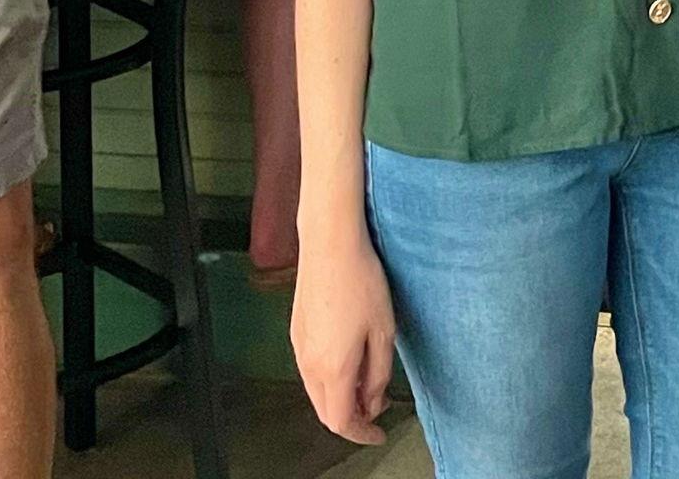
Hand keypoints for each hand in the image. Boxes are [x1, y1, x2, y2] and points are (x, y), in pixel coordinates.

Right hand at [292, 235, 396, 444]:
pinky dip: (330, 379)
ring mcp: (299, 348)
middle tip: (379, 405)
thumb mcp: (383, 331)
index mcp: (332, 369)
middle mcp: (309, 365)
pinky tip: (349, 360)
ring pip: (317, 392)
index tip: (380, 434)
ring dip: (341, 397)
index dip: (362, 433)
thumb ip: (377, 374)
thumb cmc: (362, 283)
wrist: (329, 244)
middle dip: (353, 416)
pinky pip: (311, 371)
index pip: (341, 421)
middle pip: (326, 411)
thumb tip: (371, 403)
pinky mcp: (296, 332)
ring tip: (368, 381)